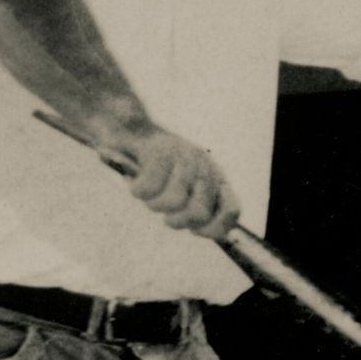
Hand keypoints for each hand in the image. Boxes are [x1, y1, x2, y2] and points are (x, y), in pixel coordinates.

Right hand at [107, 121, 240, 239]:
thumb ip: (196, 206)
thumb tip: (205, 230)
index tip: (194, 230)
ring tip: (146, 193)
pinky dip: (137, 190)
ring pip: (173, 201)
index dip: (214, 228)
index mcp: (215, 178)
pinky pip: (149, 187)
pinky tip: (134, 183)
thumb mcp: (182, 188)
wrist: (129, 129)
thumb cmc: (154, 168)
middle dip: (176, 220)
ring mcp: (184, 155)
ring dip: (153, 203)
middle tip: (162, 208)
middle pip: (199, 213)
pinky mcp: (159, 149)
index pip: (231, 211)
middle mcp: (205, 166)